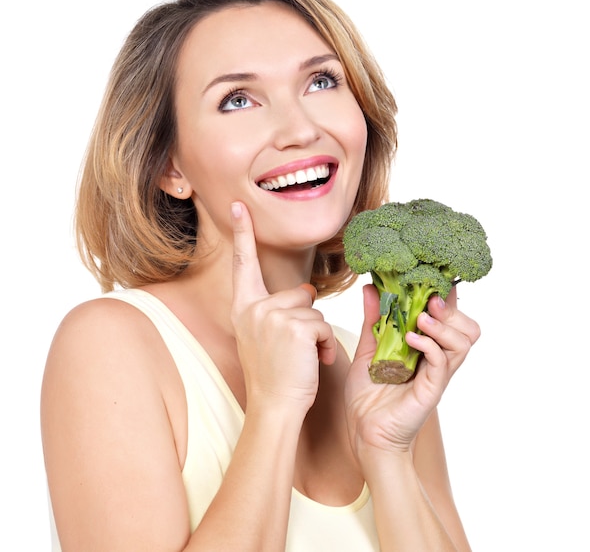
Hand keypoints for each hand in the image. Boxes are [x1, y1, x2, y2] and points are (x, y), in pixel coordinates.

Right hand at [230, 201, 336, 414]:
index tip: (239, 206)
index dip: (242, 233)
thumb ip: (278, 310)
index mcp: (243, 308)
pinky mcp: (295, 326)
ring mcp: (272, 316)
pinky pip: (323, 325)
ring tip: (304, 358)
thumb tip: (307, 290)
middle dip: (308, 319)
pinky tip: (315, 362)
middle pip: (300, 293)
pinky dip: (326, 345)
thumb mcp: (265, 336)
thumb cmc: (274, 374)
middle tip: (295, 348)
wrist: (274, 407)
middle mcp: (253, 308)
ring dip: (318, 336)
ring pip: (315, 311)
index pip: (243, 263)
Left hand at [345, 284, 479, 458]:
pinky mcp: (432, 389)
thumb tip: (370, 288)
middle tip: (429, 300)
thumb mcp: (368, 350)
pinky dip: (430, 345)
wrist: (365, 433)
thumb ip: (373, 320)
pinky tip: (410, 339)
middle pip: (467, 328)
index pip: (449, 318)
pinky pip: (443, 362)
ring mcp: (437, 375)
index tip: (430, 281)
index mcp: (425, 349)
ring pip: (464, 342)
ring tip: (420, 319)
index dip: (446, 298)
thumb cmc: (368, 396)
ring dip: (443, 325)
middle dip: (451, 309)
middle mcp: (437, 360)